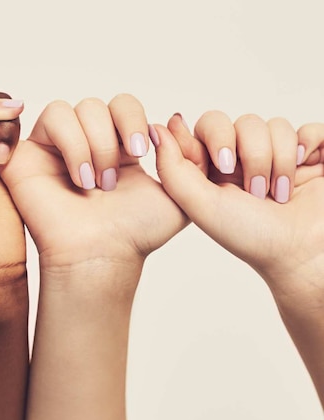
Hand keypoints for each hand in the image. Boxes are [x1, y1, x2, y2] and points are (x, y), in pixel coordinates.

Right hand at [0, 95, 186, 269]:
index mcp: (115, 143)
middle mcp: (82, 141)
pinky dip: (18, 124)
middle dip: (105, 139)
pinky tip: (45, 160)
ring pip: (62, 111)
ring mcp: (49, 149)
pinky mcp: (18, 158)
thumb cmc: (135, 233)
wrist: (102, 255)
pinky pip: (8, 118)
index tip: (140, 153)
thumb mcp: (181, 191)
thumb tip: (169, 119)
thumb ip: (187, 155)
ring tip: (86, 183)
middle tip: (109, 181)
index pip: (122, 104)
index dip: (131, 119)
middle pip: (92, 105)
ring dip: (80, 145)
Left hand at [154, 113, 314, 278]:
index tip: (224, 166)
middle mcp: (246, 159)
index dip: (215, 138)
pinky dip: (308, 146)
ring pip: (276, 126)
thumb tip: (154, 128)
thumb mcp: (200, 205)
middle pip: (243, 122)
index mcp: (216, 169)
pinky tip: (305, 169)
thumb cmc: (251, 237)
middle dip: (252, 155)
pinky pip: (308, 129)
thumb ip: (172, 168)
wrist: (302, 255)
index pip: (208, 128)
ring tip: (280, 194)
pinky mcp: (312, 155)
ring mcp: (281, 155)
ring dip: (279, 161)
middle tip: (256, 191)